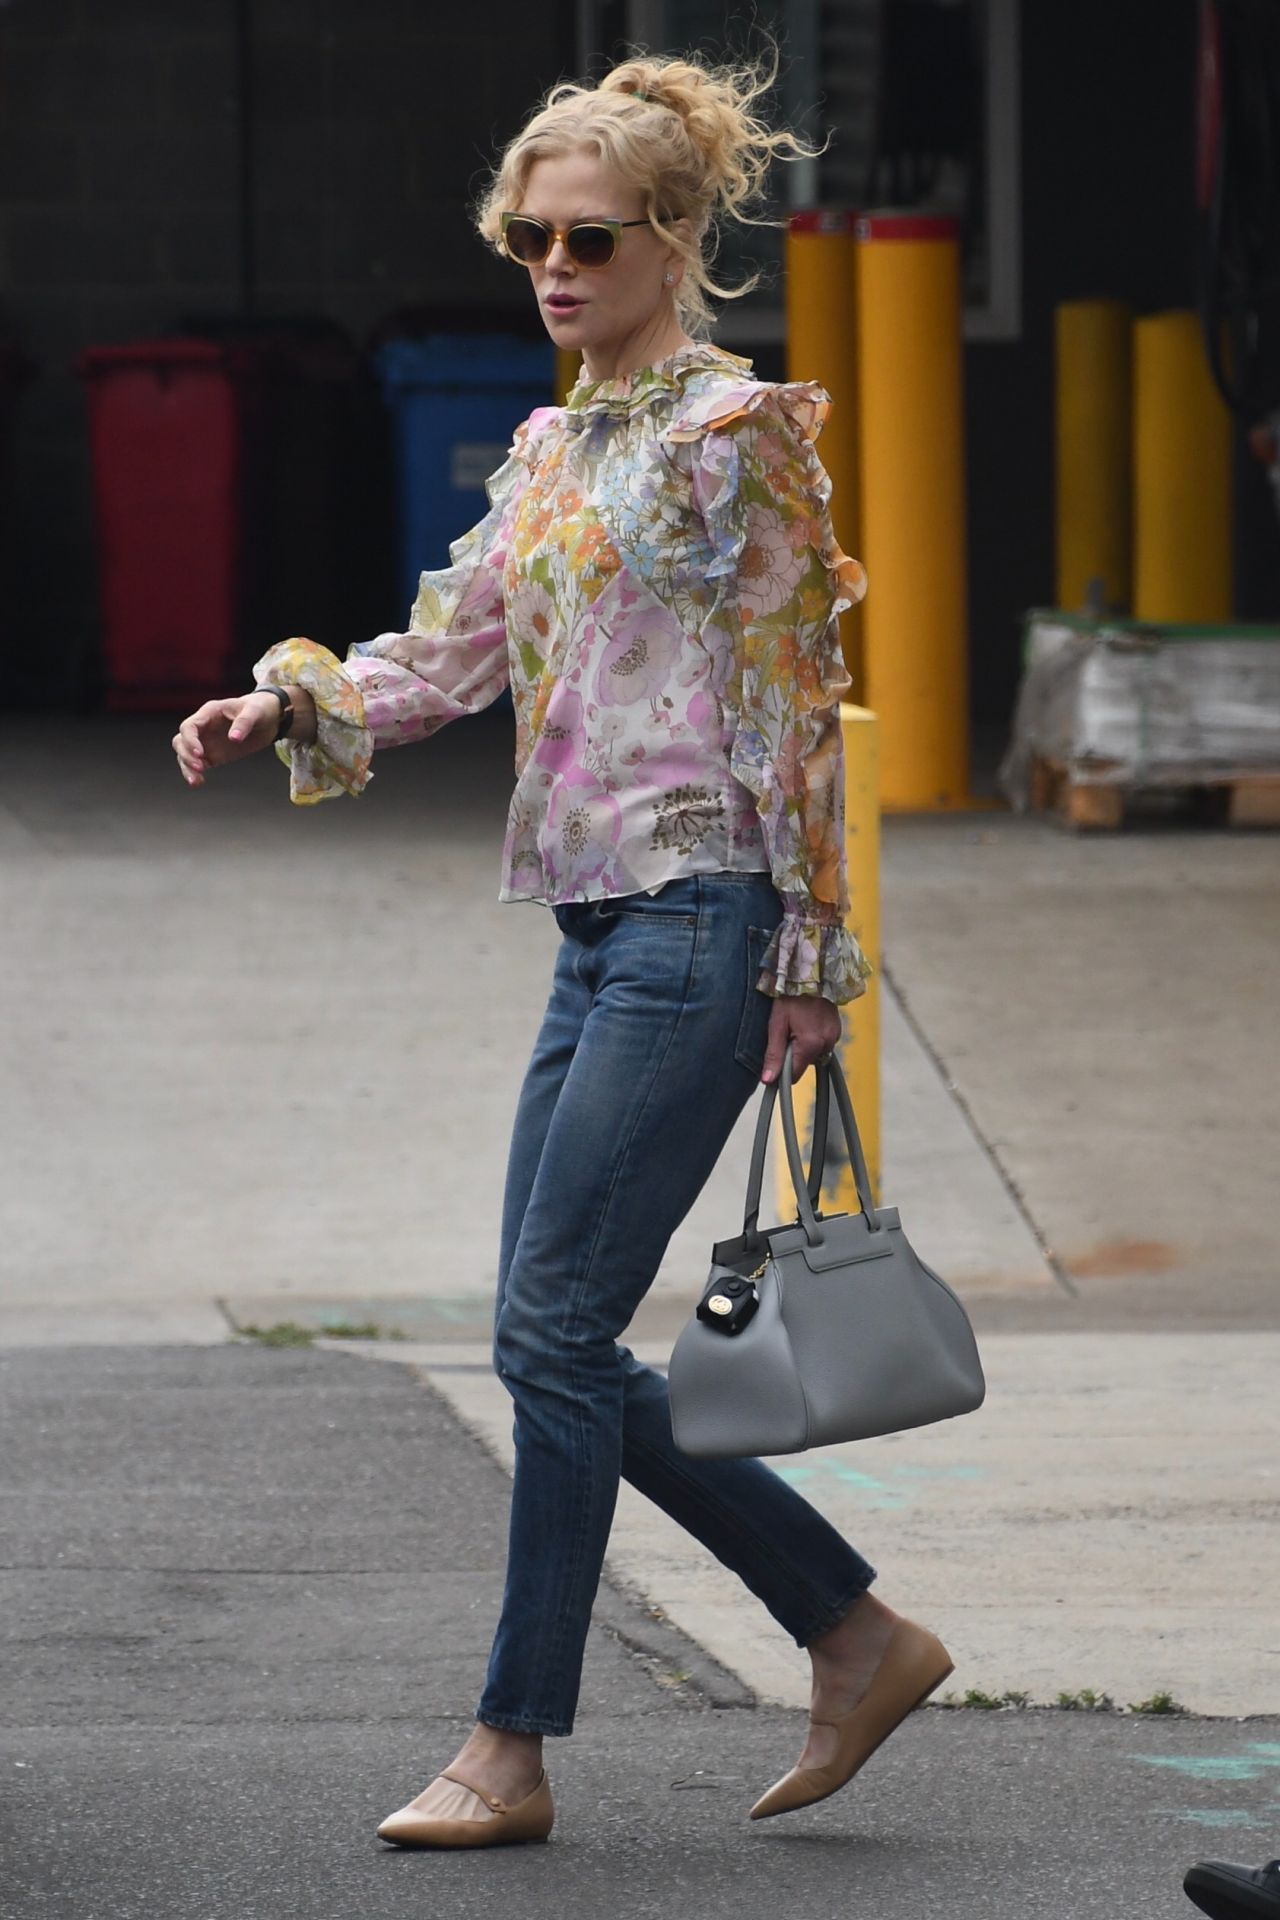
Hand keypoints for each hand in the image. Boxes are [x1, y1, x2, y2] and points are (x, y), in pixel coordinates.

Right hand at [173, 690, 289, 786]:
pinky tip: (199, 783)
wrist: (268, 718)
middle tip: (200, 768)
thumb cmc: (259, 709)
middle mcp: (203, 727)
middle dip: (186, 755)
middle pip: (181, 741)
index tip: (200, 753)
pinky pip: (197, 765)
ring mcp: (206, 742)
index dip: (190, 740)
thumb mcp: (255, 712)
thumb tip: (234, 738)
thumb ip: (244, 723)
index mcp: (209, 713)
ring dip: (187, 768)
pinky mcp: (212, 755)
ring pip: (185, 754)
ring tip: (196, 781)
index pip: (189, 726)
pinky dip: (195, 774)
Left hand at [761, 993, 841, 1083]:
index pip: (794, 1075)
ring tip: (798, 1025)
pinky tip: (808, 1023)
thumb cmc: (791, 996)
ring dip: (805, 1047)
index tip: (776, 1058)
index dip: (782, 1070)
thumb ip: (773, 1054)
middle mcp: (827, 1043)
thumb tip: (768, 1080)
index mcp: (810, 1044)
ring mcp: (834, 1037)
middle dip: (794, 1054)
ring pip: (814, 1054)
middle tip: (787, 1032)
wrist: (811, 973)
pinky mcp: (838, 1030)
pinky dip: (814, 1039)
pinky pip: (822, 1044)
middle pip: (805, 1064)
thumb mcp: (777, 1023)